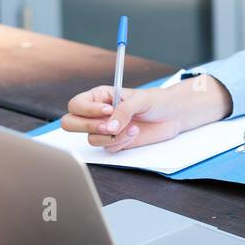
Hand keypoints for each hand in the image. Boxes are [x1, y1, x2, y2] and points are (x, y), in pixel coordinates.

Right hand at [60, 76, 231, 152]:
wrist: (173, 115)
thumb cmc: (157, 100)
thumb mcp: (141, 99)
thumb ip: (123, 111)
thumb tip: (110, 127)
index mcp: (99, 96)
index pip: (77, 105)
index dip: (88, 110)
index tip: (108, 110)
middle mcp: (98, 113)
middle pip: (71, 123)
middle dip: (88, 126)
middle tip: (109, 126)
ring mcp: (105, 129)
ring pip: (91, 138)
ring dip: (111, 136)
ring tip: (132, 127)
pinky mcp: (114, 142)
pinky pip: (107, 148)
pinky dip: (121, 143)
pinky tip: (134, 133)